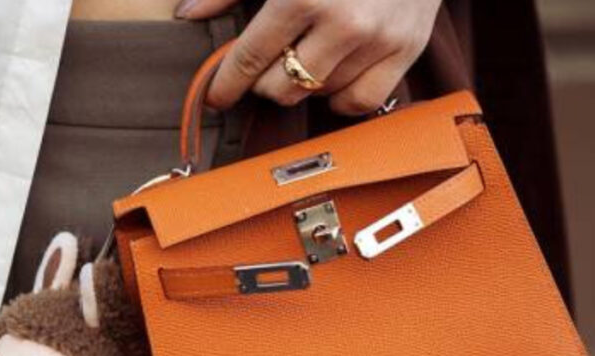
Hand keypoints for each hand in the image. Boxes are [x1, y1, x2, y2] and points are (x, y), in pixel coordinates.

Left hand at [175, 0, 441, 114]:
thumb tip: (188, 14)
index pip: (249, 59)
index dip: (226, 84)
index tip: (216, 97)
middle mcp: (344, 22)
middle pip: (282, 88)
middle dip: (265, 80)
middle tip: (269, 61)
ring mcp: (378, 39)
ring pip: (318, 95)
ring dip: (305, 81)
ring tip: (308, 50)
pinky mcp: (406, 49)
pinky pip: (361, 101)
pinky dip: (342, 95)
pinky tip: (335, 71)